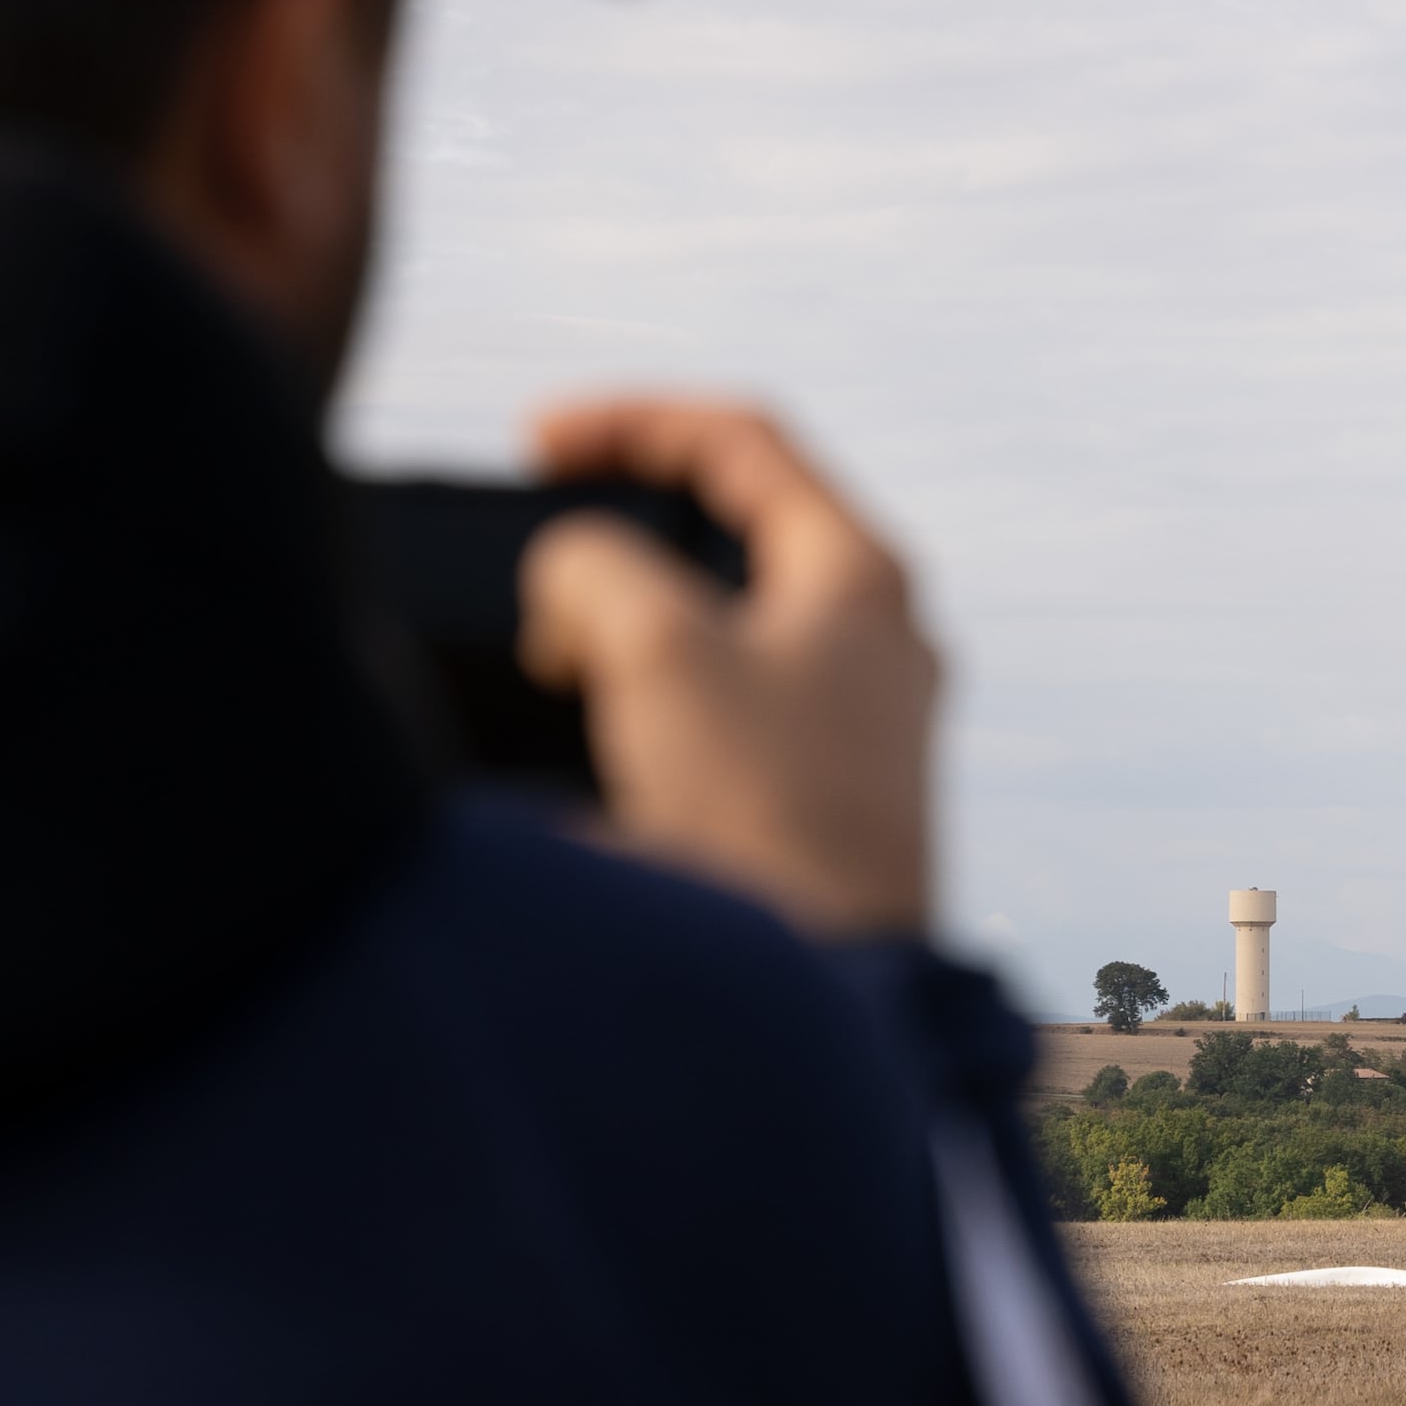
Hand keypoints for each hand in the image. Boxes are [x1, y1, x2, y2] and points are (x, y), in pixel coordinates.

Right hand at [515, 397, 939, 938]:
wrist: (828, 983)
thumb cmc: (764, 809)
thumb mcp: (657, 645)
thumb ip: (597, 568)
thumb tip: (575, 586)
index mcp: (860, 573)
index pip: (743, 439)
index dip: (628, 421)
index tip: (531, 444)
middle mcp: (874, 638)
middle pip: (732, 534)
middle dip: (620, 541)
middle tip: (542, 585)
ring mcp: (851, 722)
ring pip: (716, 630)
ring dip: (623, 629)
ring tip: (556, 670)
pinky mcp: (812, 799)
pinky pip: (713, 717)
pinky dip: (640, 707)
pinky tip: (591, 750)